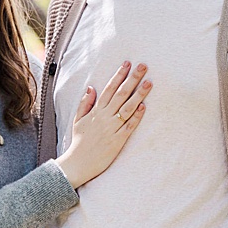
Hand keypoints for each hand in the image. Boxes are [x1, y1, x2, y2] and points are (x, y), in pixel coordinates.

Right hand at [57, 61, 151, 187]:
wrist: (78, 163)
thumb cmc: (79, 142)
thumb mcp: (78, 120)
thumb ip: (85, 103)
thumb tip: (91, 87)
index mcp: (96, 111)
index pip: (109, 88)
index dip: (119, 75)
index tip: (128, 63)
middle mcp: (104, 117)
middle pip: (121, 94)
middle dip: (132, 79)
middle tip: (143, 66)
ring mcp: (112, 128)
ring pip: (127, 108)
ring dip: (139, 95)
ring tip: (149, 83)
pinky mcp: (118, 141)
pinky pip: (129, 126)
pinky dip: (136, 117)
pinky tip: (144, 107)